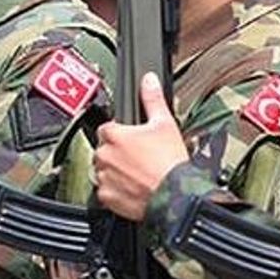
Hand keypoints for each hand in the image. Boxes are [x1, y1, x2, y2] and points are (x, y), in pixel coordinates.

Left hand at [94, 73, 186, 220]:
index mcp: (114, 135)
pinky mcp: (107, 197)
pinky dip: (116, 191)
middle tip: (139, 158)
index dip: (121, 133)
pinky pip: (105, 192)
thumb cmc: (170, 163)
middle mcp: (105, 155)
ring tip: (138, 174)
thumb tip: (149, 81)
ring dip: (116, 171)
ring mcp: (104, 177)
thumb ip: (152, 99)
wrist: (175, 197)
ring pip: (103, 171)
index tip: (134, 140)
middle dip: (118, 153)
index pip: (107, 128)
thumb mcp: (165, 124)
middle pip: (105, 150)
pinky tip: (133, 188)